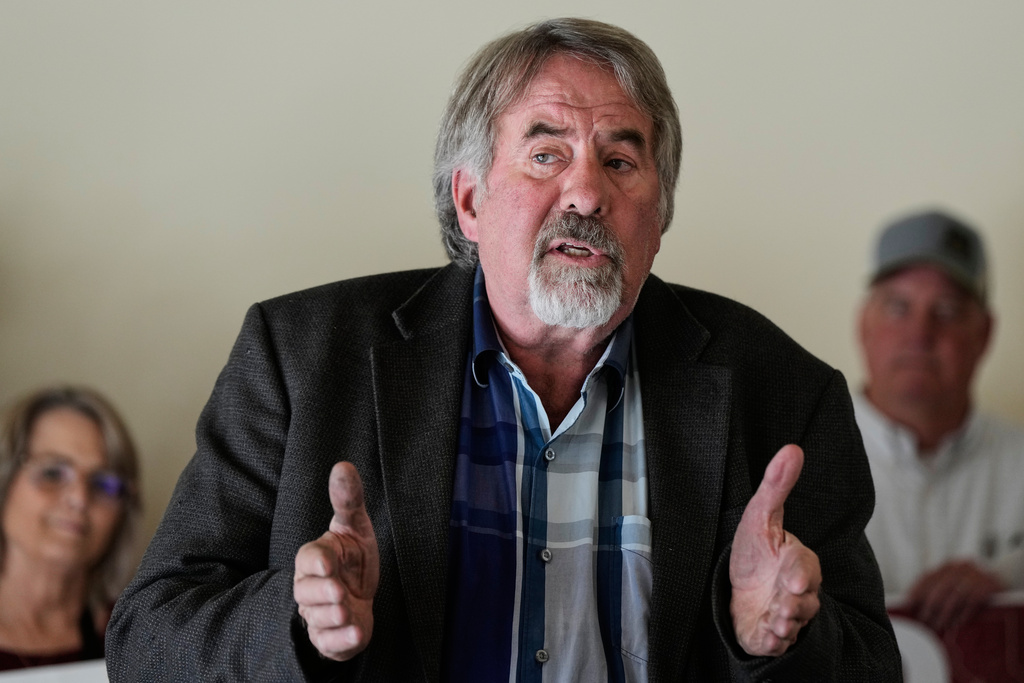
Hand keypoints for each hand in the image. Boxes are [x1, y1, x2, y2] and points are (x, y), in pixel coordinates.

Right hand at [293, 461, 379, 659]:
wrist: (359, 598)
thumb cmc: (353, 558)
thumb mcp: (355, 527)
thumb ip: (348, 500)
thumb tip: (343, 465)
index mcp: (315, 559)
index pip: (307, 559)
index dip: (316, 562)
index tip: (328, 563)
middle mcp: (310, 588)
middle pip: (305, 592)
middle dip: (322, 593)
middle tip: (340, 592)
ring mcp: (318, 615)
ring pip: (316, 618)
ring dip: (332, 616)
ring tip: (348, 610)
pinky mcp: (328, 639)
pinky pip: (329, 643)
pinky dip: (342, 640)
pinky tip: (357, 632)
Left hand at [729, 444, 821, 655]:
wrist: (740, 591)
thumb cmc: (755, 553)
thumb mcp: (760, 515)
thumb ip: (776, 486)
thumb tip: (792, 449)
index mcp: (797, 561)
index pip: (805, 567)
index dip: (801, 573)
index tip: (793, 579)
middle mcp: (796, 591)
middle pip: (804, 600)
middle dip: (796, 603)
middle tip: (786, 603)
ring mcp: (786, 615)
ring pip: (794, 623)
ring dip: (785, 623)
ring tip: (776, 621)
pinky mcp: (772, 636)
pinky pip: (777, 643)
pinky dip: (772, 641)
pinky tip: (767, 636)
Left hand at [907, 560, 1003, 631]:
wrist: (1003, 575)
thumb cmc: (971, 583)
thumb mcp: (955, 581)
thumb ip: (938, 589)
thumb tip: (913, 605)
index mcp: (947, 566)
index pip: (926, 578)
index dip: (915, 592)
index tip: (907, 605)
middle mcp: (959, 567)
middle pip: (939, 589)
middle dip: (929, 608)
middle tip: (923, 622)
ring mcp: (974, 575)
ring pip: (954, 597)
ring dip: (945, 614)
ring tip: (938, 626)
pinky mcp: (988, 584)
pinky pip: (973, 601)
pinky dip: (963, 613)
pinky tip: (957, 623)